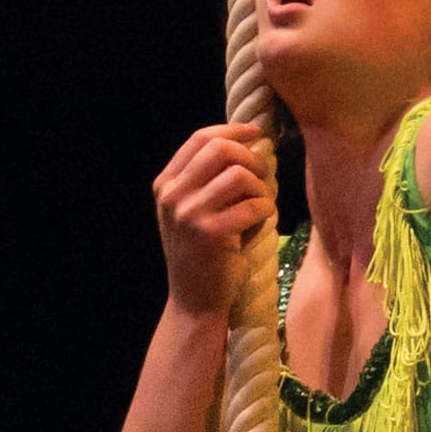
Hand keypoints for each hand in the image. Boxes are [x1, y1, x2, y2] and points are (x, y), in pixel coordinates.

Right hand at [153, 123, 276, 317]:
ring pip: (240, 175)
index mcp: (165, 184)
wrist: (195, 301)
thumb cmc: (203, 254)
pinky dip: (265, 213)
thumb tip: (249, 140)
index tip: (256, 133)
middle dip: (250, 158)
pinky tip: (257, 228)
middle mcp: (171, 195)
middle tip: (262, 177)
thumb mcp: (192, 211)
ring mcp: (188, 214)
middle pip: (220, 148)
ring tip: (258, 208)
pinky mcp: (211, 233)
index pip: (200, 138)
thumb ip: (208, 178)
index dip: (232, 130)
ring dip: (260, 189)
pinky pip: (255, 205)